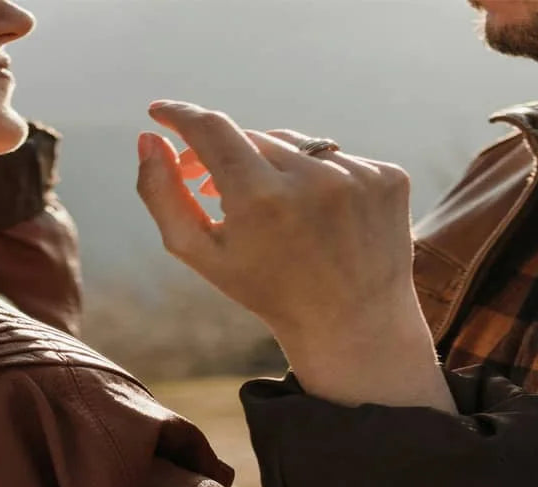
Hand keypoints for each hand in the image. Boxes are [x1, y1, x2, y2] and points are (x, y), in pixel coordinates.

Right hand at [136, 104, 452, 411]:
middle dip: (231, 159)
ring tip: (281, 217)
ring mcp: (358, 176)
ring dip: (279, 168)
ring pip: (297, 144)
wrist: (353, 326)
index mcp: (261, 199)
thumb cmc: (266, 290)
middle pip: (253, 139)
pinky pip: (339, 157)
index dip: (180, 114)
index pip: (211, 129)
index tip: (161, 110)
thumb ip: (162, 195)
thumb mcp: (200, 253)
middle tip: (214, 189)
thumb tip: (148, 138)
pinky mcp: (389, 177)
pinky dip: (323, 179)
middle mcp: (313, 179)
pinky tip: (323, 219)